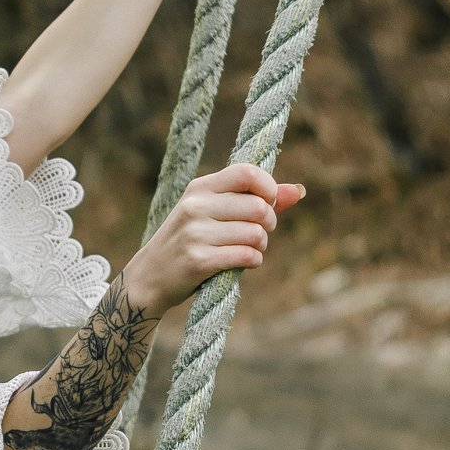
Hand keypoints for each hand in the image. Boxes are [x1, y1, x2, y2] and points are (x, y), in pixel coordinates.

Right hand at [122, 162, 306, 317]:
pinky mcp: (199, 260)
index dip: (269, 186)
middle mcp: (196, 206)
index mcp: (199, 188)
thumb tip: (299, 191)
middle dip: (269, 223)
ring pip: (256, 234)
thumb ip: (254, 200)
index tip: (269, 203)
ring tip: (250, 250)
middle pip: (259, 207)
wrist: (150, 276)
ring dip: (261, 246)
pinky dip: (254, 261)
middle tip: (260, 234)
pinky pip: (247, 256)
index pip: (246, 173)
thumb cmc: (189, 241)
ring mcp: (196, 233)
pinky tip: (246, 262)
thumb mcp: (213, 213)